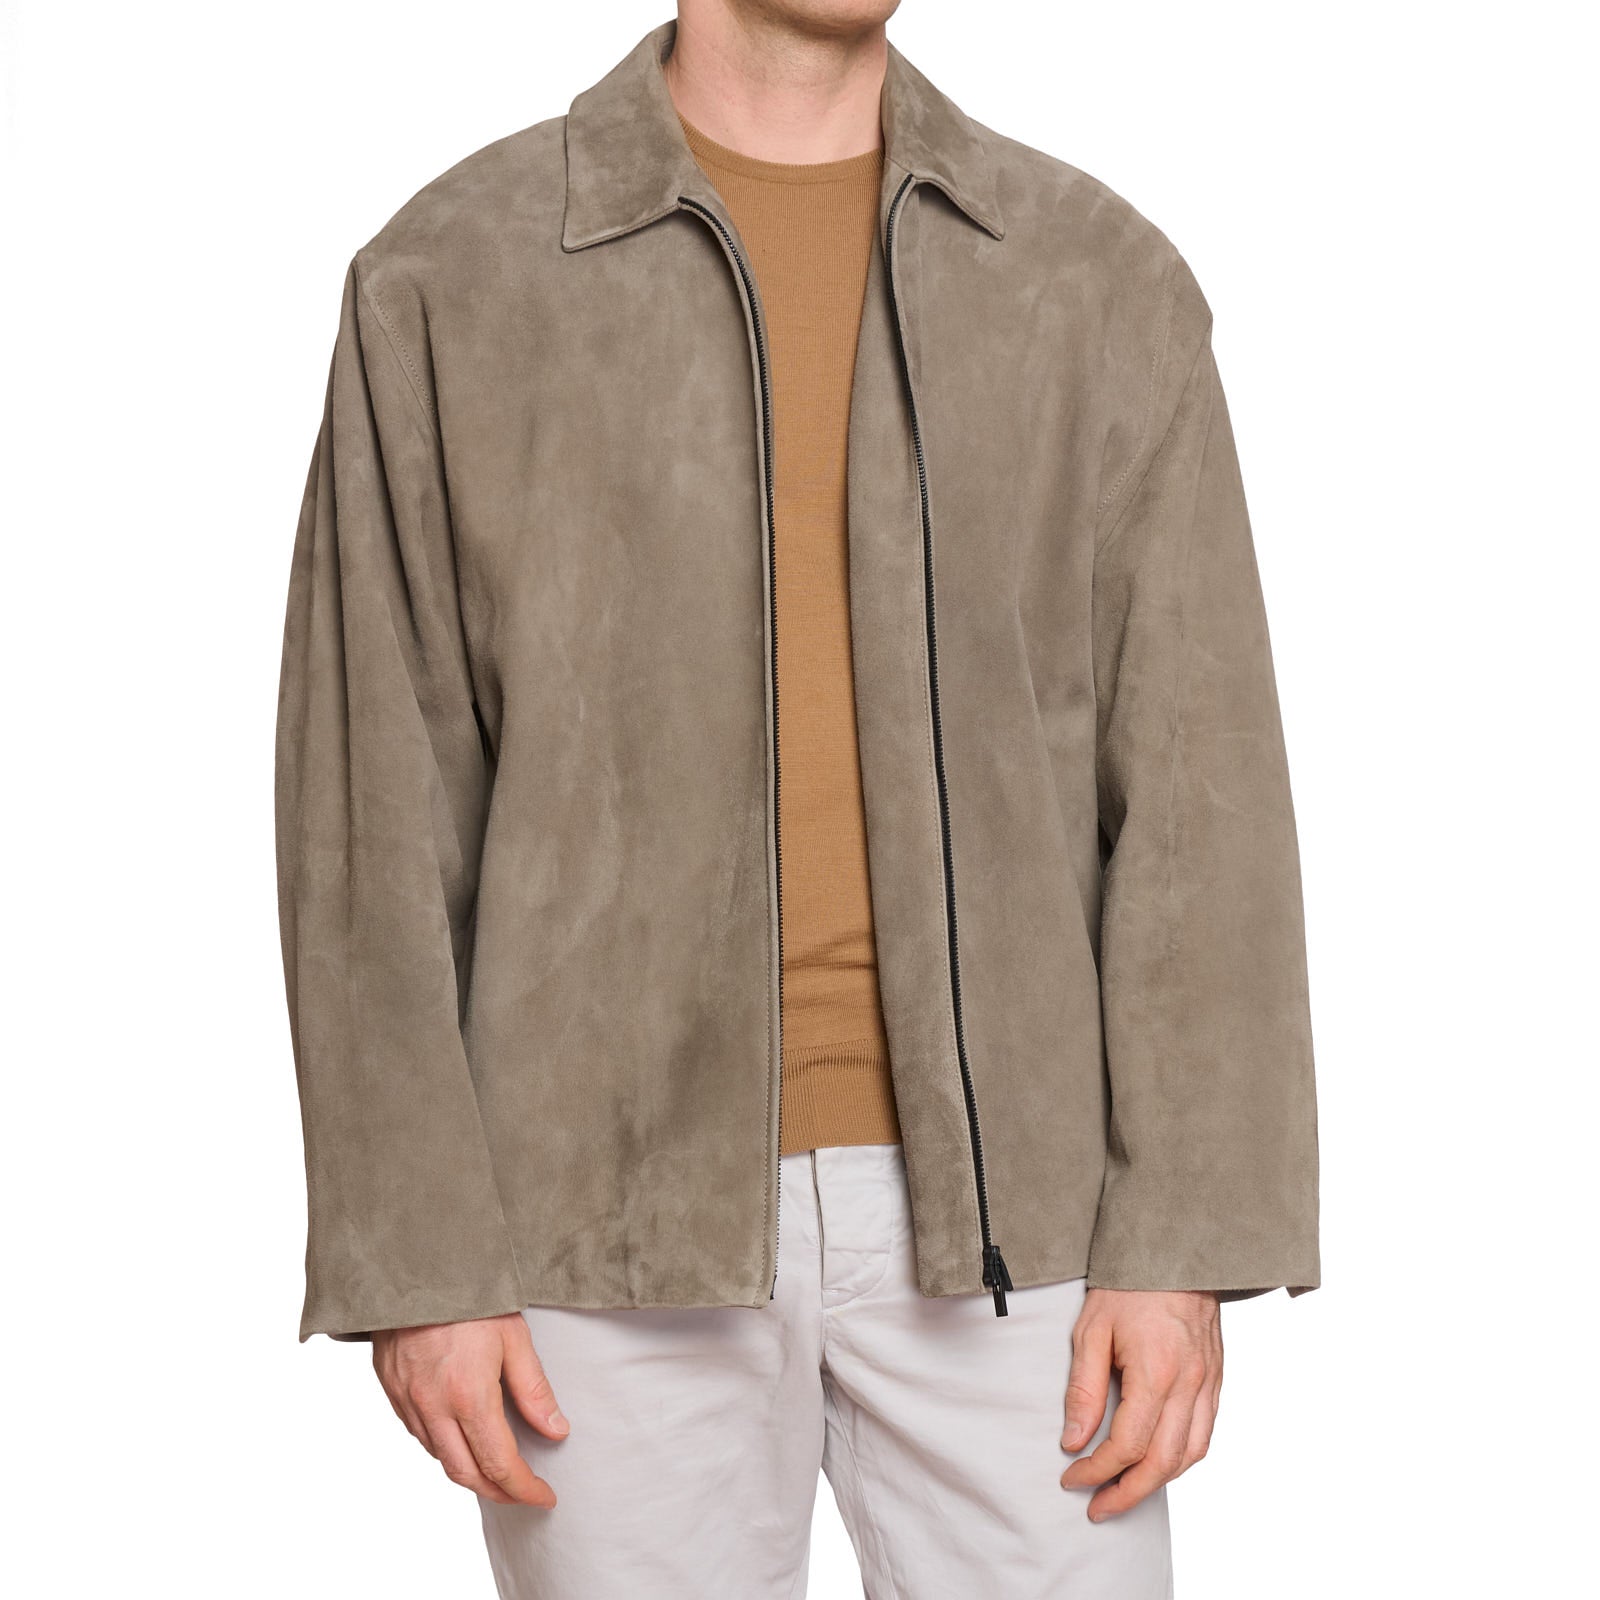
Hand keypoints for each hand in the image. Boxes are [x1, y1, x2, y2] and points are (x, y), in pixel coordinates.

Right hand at [372, 1313, 567, 1506]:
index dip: (524, 1489)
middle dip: (498, 1492)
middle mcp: (433, 1407)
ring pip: (439, 1458)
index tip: (545, 1496)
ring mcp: (408, 1401)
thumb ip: (534, 1389)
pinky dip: (444, 1448)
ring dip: (470, 1473)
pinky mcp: (392, 1390)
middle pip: (466, 1474)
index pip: (499, 1463)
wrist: (415, 1265)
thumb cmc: (470, 1295)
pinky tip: (462, 1438)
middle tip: (523, 1493)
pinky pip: (420, 1435)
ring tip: (497, 1470)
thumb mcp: (514, 1336)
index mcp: (468, 1395)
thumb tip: (556, 1431)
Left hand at [1060, 1288, 1221, 1519]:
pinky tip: (1158, 1462)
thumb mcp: (1091, 1328)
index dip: (1098, 1470)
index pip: (1128, 1444)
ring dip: (1158, 1482)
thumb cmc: (1128, 1284)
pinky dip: (1182, 1458)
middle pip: (1163, 1461)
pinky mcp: (1217, 1378)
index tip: (1072, 1479)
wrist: (1175, 1249)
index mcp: (1157, 1370)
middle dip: (1127, 1492)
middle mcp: (1190, 1383)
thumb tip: (1074, 1440)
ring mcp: (1209, 1382)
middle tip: (1097, 1507)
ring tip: (1124, 1492)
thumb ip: (1083, 1387)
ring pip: (1191, 1454)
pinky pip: (1205, 1434)